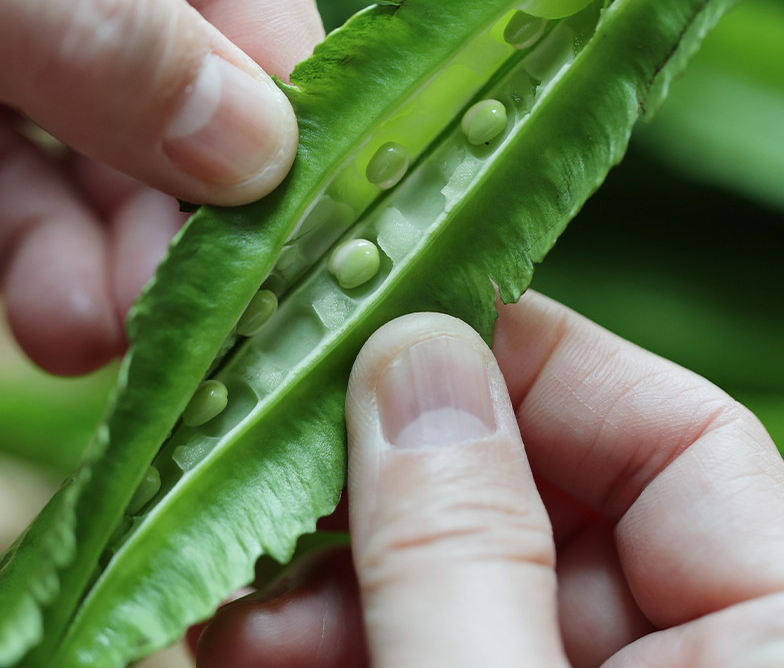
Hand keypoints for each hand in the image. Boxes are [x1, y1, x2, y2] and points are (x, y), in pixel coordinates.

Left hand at [0, 0, 321, 374]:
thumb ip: (87, 19)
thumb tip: (253, 151)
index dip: (274, 34)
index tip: (283, 174)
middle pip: (178, 37)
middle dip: (183, 182)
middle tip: (201, 292)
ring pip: (97, 115)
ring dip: (111, 236)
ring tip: (108, 334)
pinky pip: (15, 146)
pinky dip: (31, 231)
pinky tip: (54, 309)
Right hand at [194, 291, 783, 666]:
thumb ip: (463, 549)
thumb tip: (410, 354)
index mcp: (770, 635)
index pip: (674, 436)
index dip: (533, 362)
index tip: (393, 326)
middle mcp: (687, 650)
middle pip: (541, 497)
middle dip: (391, 477)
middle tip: (270, 461)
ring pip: (459, 572)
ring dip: (334, 567)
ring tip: (232, 578)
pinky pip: (420, 641)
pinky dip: (329, 635)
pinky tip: (241, 637)